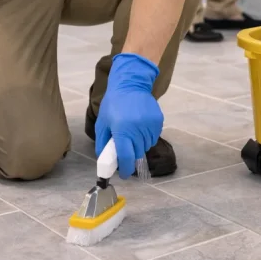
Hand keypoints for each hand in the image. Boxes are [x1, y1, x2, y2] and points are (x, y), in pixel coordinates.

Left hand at [94, 53, 162, 178]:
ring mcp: (150, 125)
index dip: (125, 169)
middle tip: (125, 148)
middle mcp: (138, 129)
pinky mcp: (158, 121)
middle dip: (130, 155)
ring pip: (146, 146)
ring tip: (132, 134)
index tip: (123, 174)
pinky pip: (153, 137)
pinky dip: (147, 137)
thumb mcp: (102, 123)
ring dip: (139, 145)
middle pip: (137, 153)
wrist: (131, 84)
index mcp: (122, 130)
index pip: (126, 157)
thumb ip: (102, 144)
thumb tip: (105, 161)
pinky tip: (140, 127)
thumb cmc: (114, 104)